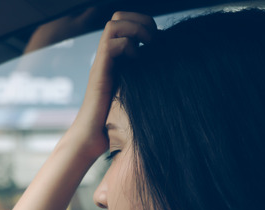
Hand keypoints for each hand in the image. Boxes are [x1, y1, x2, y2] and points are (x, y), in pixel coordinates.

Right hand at [63, 11, 155, 159]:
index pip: (126, 22)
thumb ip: (146, 77)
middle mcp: (107, 56)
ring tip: (148, 45)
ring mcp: (102, 63)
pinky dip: (128, 47)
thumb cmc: (116, 121)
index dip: (144, 22)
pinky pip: (110, 45)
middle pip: (117, 17)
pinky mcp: (99, 73)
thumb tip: (170, 71)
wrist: (93, 137)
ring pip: (113, 25)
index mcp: (116, 57)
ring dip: (135, 29)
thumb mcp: (138, 92)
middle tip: (153, 38)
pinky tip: (137, 61)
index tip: (159, 39)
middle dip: (140, 20)